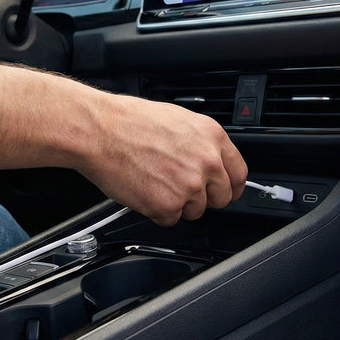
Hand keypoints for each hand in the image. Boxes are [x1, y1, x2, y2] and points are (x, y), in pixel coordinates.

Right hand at [76, 93, 246, 225]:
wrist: (100, 131)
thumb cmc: (129, 122)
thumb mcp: (179, 120)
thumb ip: (202, 143)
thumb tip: (211, 161)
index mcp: (213, 137)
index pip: (239, 174)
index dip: (230, 185)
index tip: (224, 190)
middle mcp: (207, 162)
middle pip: (222, 198)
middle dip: (203, 197)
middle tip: (179, 186)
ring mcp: (189, 186)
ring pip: (196, 211)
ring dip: (177, 204)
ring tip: (154, 181)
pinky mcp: (168, 205)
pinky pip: (170, 219)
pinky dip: (157, 211)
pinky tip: (144, 189)